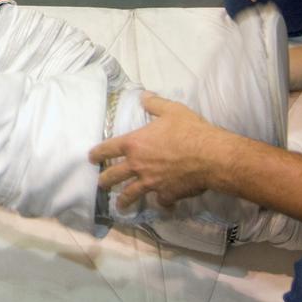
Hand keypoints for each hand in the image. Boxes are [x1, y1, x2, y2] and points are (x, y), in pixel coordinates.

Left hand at [88, 94, 235, 209]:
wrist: (210, 156)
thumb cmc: (189, 130)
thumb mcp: (171, 110)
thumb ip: (155, 103)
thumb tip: (143, 95)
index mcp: (134, 144)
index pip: (108, 149)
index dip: (97, 153)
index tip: (91, 157)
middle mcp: (137, 165)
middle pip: (114, 175)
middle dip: (105, 180)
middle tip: (101, 184)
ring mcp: (150, 182)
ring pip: (131, 194)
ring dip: (124, 200)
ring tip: (120, 206)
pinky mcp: (166, 194)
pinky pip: (160, 201)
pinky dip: (161, 203)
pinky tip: (163, 205)